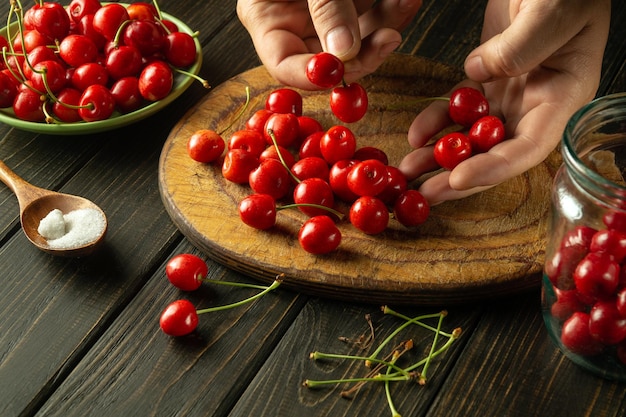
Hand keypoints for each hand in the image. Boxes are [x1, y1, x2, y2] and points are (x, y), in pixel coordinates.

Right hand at [236, 0, 421, 88]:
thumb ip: (325, 7)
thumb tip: (342, 53)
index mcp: (267, 15)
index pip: (284, 63)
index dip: (311, 74)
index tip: (339, 71)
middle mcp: (296, 20)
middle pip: (328, 57)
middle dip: (362, 53)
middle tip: (388, 39)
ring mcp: (327, 12)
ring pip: (360, 39)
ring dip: (387, 26)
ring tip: (405, 3)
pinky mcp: (355, 1)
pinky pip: (376, 15)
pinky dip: (394, 9)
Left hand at [398, 0, 610, 204]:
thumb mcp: (553, 10)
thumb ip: (523, 45)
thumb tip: (479, 75)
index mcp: (564, 94)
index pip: (530, 146)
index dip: (494, 168)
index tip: (457, 179)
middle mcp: (537, 104)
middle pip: (496, 152)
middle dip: (458, 176)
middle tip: (424, 195)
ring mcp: (511, 95)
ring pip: (472, 136)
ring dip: (438, 157)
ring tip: (407, 173)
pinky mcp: (487, 80)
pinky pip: (457, 109)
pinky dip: (435, 122)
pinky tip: (415, 134)